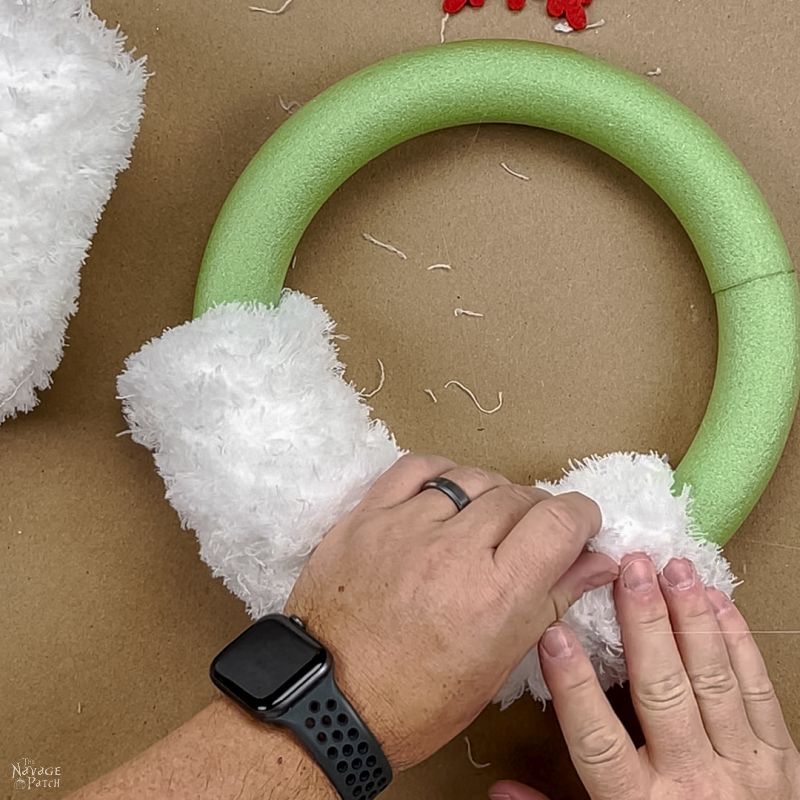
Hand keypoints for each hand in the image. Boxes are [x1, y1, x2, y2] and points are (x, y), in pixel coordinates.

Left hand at [285, 454, 616, 769]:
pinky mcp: (367, 516)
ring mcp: (406, 527)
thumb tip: (598, 562)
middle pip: (518, 495)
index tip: (579, 527)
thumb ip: (553, 600)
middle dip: (537, 512)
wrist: (329, 700)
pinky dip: (442, 474)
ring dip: (491, 493)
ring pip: (472, 477)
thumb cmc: (416, 699)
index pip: (560, 520)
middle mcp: (455, 550)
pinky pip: (417, 467)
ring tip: (485, 520)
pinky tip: (447, 495)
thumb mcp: (498, 662)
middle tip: (528, 536)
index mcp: (496, 594)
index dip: (582, 517)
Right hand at [491, 554, 799, 799]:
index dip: (573, 687)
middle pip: (662, 692)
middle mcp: (694, 782)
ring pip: (714, 680)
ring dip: (692, 618)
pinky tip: (719, 603)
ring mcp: (744, 766)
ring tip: (675, 568)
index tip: (553, 633)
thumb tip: (498, 788)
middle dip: (644, 625)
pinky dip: (739, 642)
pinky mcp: (780, 758)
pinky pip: (760, 691)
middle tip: (630, 569)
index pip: (598, 740)